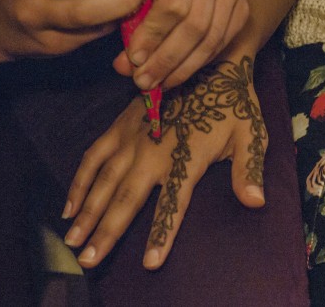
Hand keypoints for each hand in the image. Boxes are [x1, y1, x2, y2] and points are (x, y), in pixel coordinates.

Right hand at [62, 54, 266, 268]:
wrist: (211, 62)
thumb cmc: (233, 105)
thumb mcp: (250, 135)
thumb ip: (247, 170)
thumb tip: (256, 202)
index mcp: (186, 160)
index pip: (172, 205)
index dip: (162, 235)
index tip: (149, 262)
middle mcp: (154, 153)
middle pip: (126, 199)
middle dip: (107, 232)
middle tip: (89, 260)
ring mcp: (133, 139)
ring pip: (103, 182)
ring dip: (87, 213)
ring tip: (73, 240)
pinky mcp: (121, 126)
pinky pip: (93, 157)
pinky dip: (79, 181)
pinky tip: (69, 205)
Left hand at [112, 0, 248, 89]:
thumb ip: (130, 24)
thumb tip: (124, 67)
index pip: (171, 5)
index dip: (153, 37)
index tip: (134, 61)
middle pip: (194, 25)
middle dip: (167, 59)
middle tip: (145, 82)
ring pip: (211, 38)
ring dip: (184, 67)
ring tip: (161, 83)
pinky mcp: (243, 6)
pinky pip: (222, 42)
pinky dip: (200, 62)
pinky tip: (180, 73)